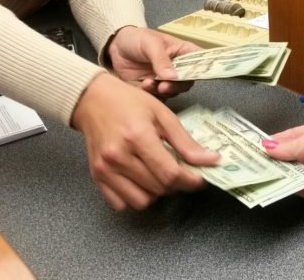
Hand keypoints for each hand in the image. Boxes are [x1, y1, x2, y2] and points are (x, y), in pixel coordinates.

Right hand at [71, 73, 218, 209]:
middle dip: (176, 185)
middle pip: (159, 189)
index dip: (191, 181)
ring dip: (156, 193)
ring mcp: (105, 169)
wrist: (92, 100)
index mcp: (137, 137)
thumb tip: (211, 160)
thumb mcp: (162, 114)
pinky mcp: (96, 177)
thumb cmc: (128, 103)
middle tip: (180, 171)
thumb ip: (186, 142)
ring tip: (158, 175)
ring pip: (142, 202)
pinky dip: (135, 197)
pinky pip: (122, 204)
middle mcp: (118, 156)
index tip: (199, 178)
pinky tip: (141, 180)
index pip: (170, 174)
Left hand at [107, 26, 199, 99]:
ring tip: (147, 83)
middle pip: (188, 82)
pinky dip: (152, 95)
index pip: (201, 62)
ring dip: (162, 91)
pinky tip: (142, 86)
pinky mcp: (155, 89)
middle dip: (176, 86)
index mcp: (183, 52)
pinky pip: (159, 98)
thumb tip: (172, 76)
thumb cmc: (137, 39)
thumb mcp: (150, 44)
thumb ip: (161, 59)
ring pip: (174, 92)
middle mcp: (179, 68)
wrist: (116, 47)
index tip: (194, 76)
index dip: (203, 70)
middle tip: (164, 86)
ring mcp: (167, 80)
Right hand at [262, 119, 303, 207]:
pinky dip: (290, 186)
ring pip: (294, 173)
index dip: (275, 141)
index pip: (293, 136)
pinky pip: (302, 189)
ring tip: (261, 170)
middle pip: (291, 156)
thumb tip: (269, 146)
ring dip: (280, 172)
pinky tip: (278, 182)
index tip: (255, 145)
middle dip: (275, 158)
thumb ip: (294, 146)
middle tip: (252, 160)